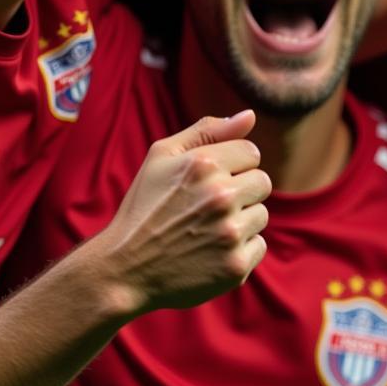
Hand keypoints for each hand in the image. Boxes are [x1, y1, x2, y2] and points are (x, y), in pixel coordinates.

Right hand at [94, 110, 270, 314]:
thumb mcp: (162, 157)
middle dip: (241, 191)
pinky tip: (210, 252)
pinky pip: (259, 246)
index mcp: (203, 164)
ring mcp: (229, 233)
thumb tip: (250, 115)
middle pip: (262, 182)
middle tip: (208, 206)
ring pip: (261, 215)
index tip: (210, 180)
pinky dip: (240, 250)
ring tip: (206, 230)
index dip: (232, 165)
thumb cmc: (144, 207)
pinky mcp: (236, 267)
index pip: (251, 152)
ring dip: (241, 220)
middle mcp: (220, 196)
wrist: (124, 269)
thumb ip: (207, 130)